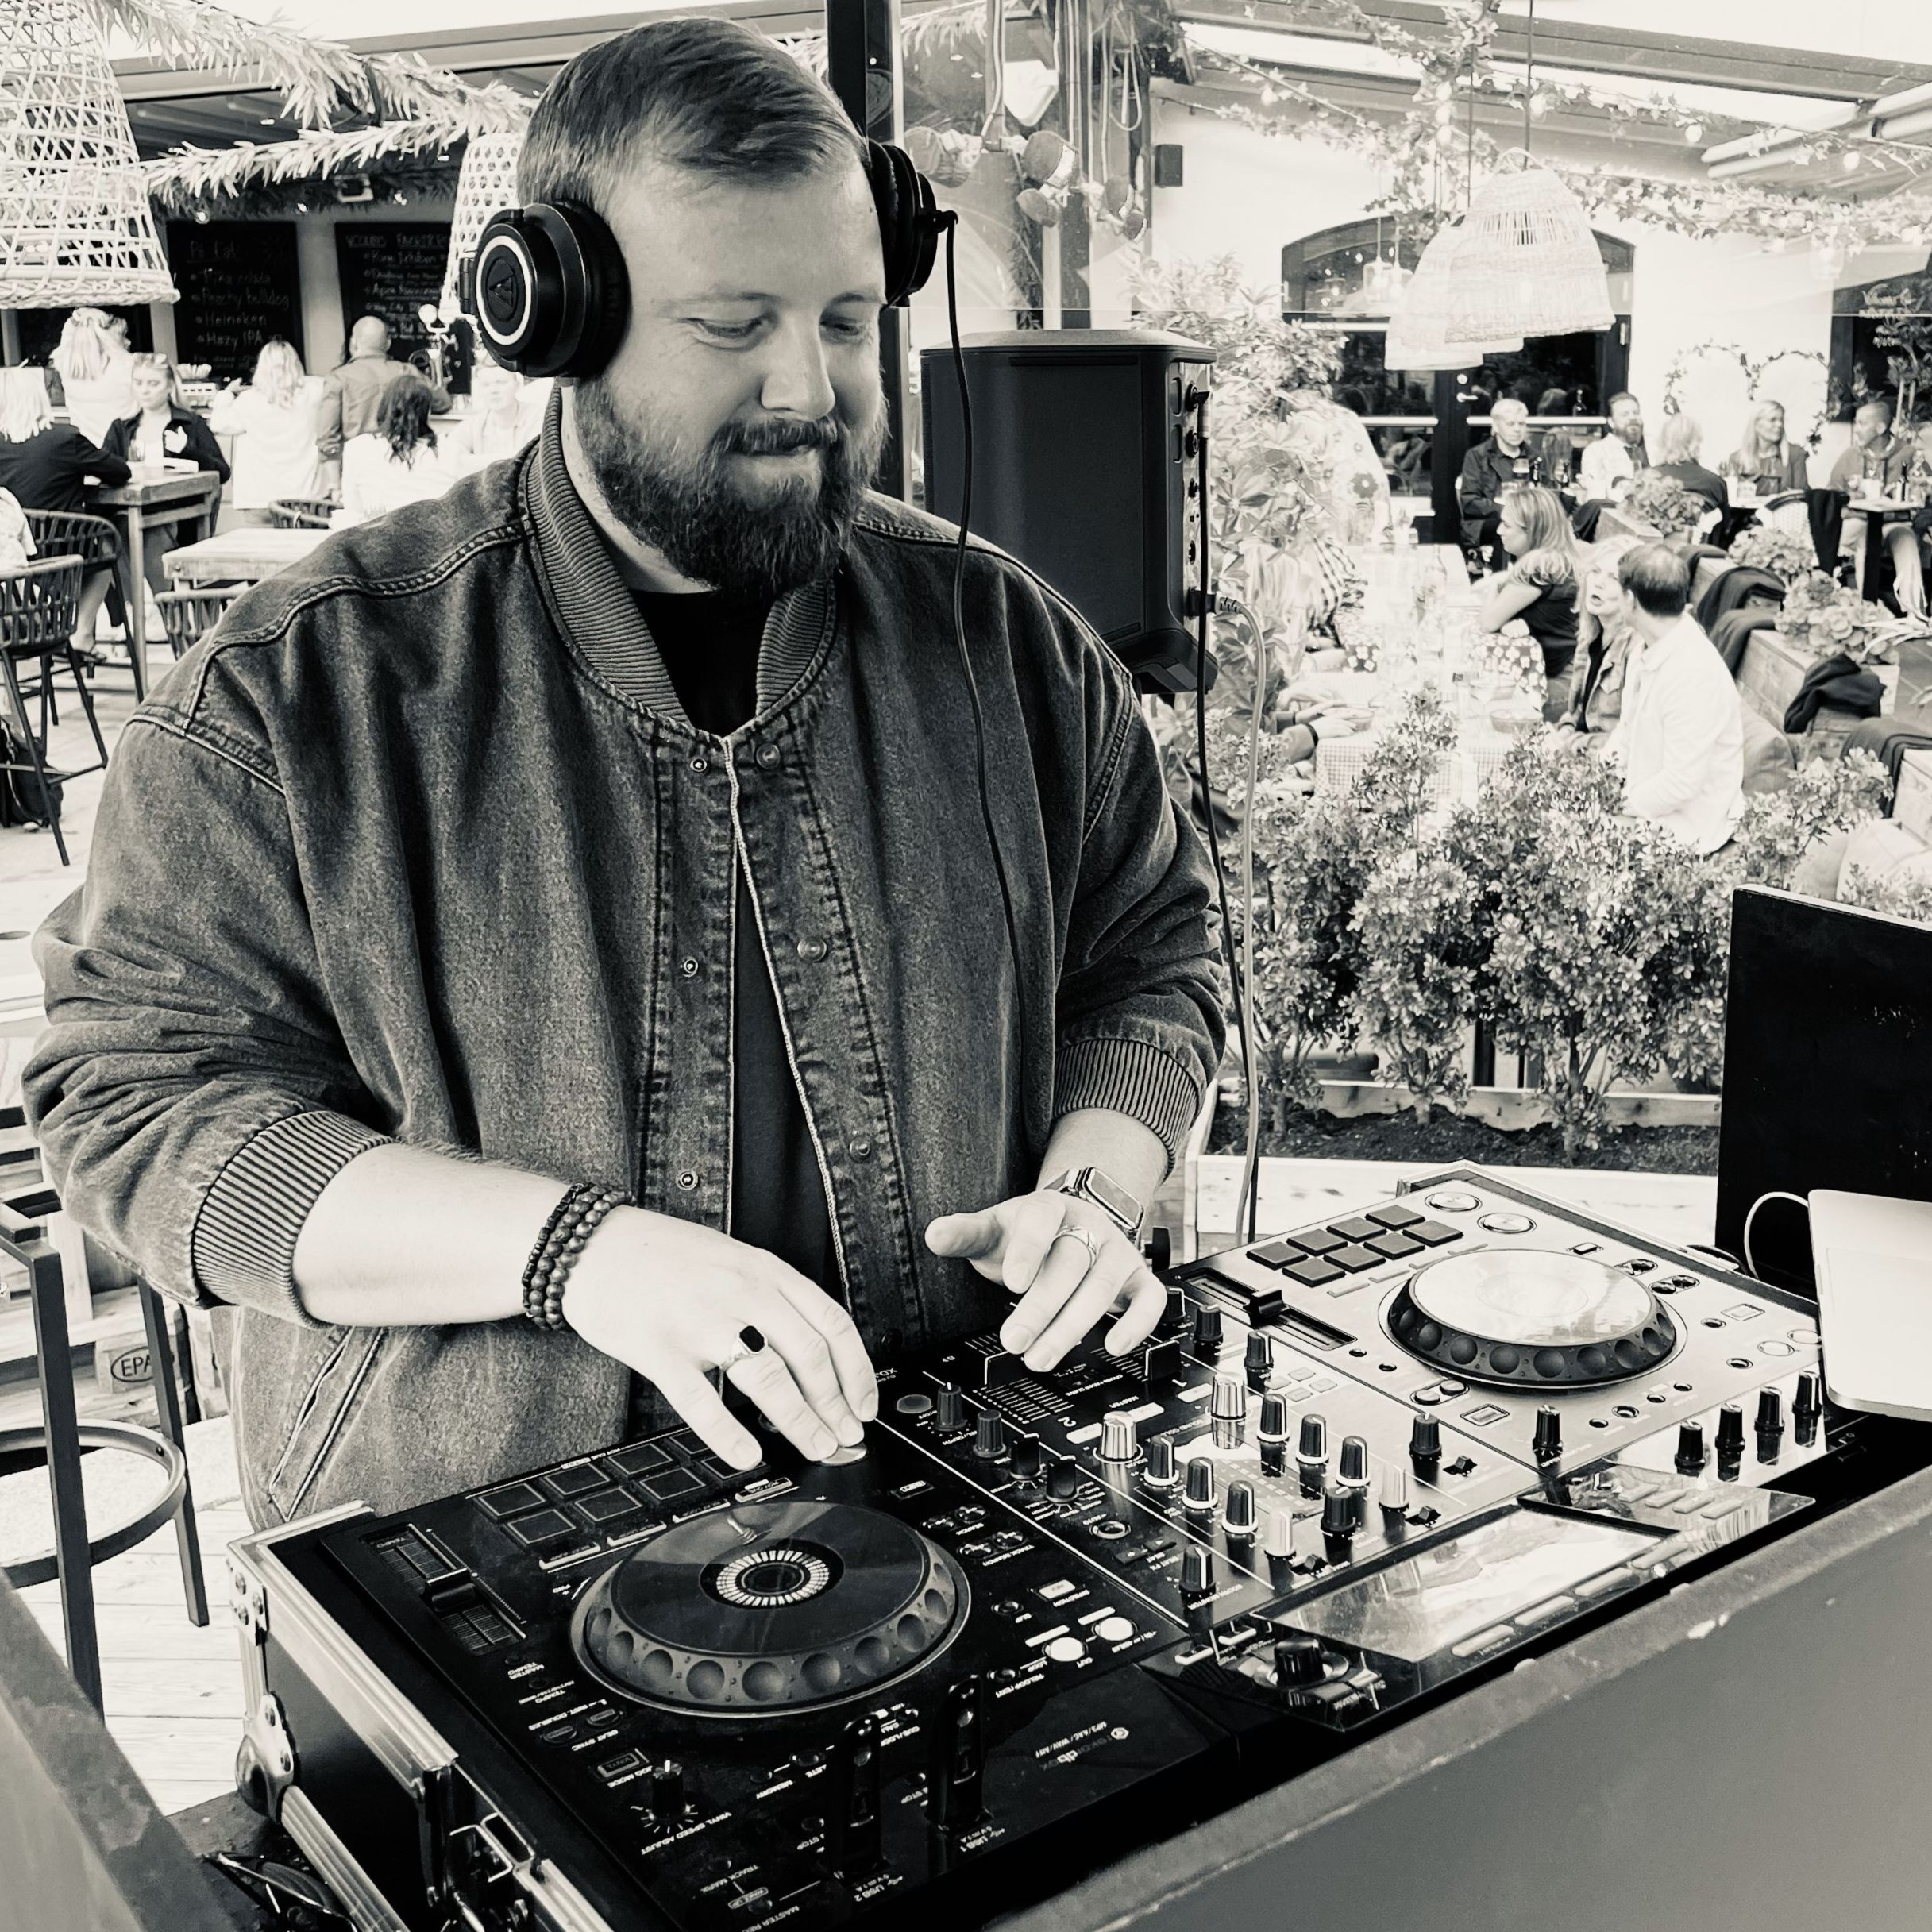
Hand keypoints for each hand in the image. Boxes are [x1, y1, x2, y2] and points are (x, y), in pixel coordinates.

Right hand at [561, 1208, 876, 1470]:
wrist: (592, 1243)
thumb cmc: (661, 1256)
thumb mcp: (732, 1259)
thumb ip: (771, 1297)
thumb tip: (813, 1351)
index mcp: (764, 1270)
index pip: (832, 1322)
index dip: (856, 1371)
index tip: (864, 1405)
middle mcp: (741, 1292)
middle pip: (809, 1356)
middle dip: (835, 1405)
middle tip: (846, 1438)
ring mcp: (700, 1320)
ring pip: (768, 1379)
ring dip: (800, 1422)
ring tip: (815, 1447)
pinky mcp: (659, 1349)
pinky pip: (701, 1400)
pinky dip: (729, 1434)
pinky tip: (746, 1455)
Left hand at [925, 1191, 1163, 1371]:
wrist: (1074, 1223)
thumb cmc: (1029, 1234)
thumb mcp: (994, 1229)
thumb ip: (965, 1234)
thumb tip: (935, 1234)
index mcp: (1049, 1207)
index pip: (1042, 1220)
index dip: (1029, 1250)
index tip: (1012, 1282)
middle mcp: (1089, 1226)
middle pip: (1071, 1262)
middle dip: (1042, 1305)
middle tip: (1014, 1340)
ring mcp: (1117, 1252)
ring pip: (1103, 1285)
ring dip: (1074, 1325)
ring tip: (1040, 1357)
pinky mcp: (1138, 1278)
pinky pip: (1149, 1299)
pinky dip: (1137, 1323)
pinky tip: (1113, 1345)